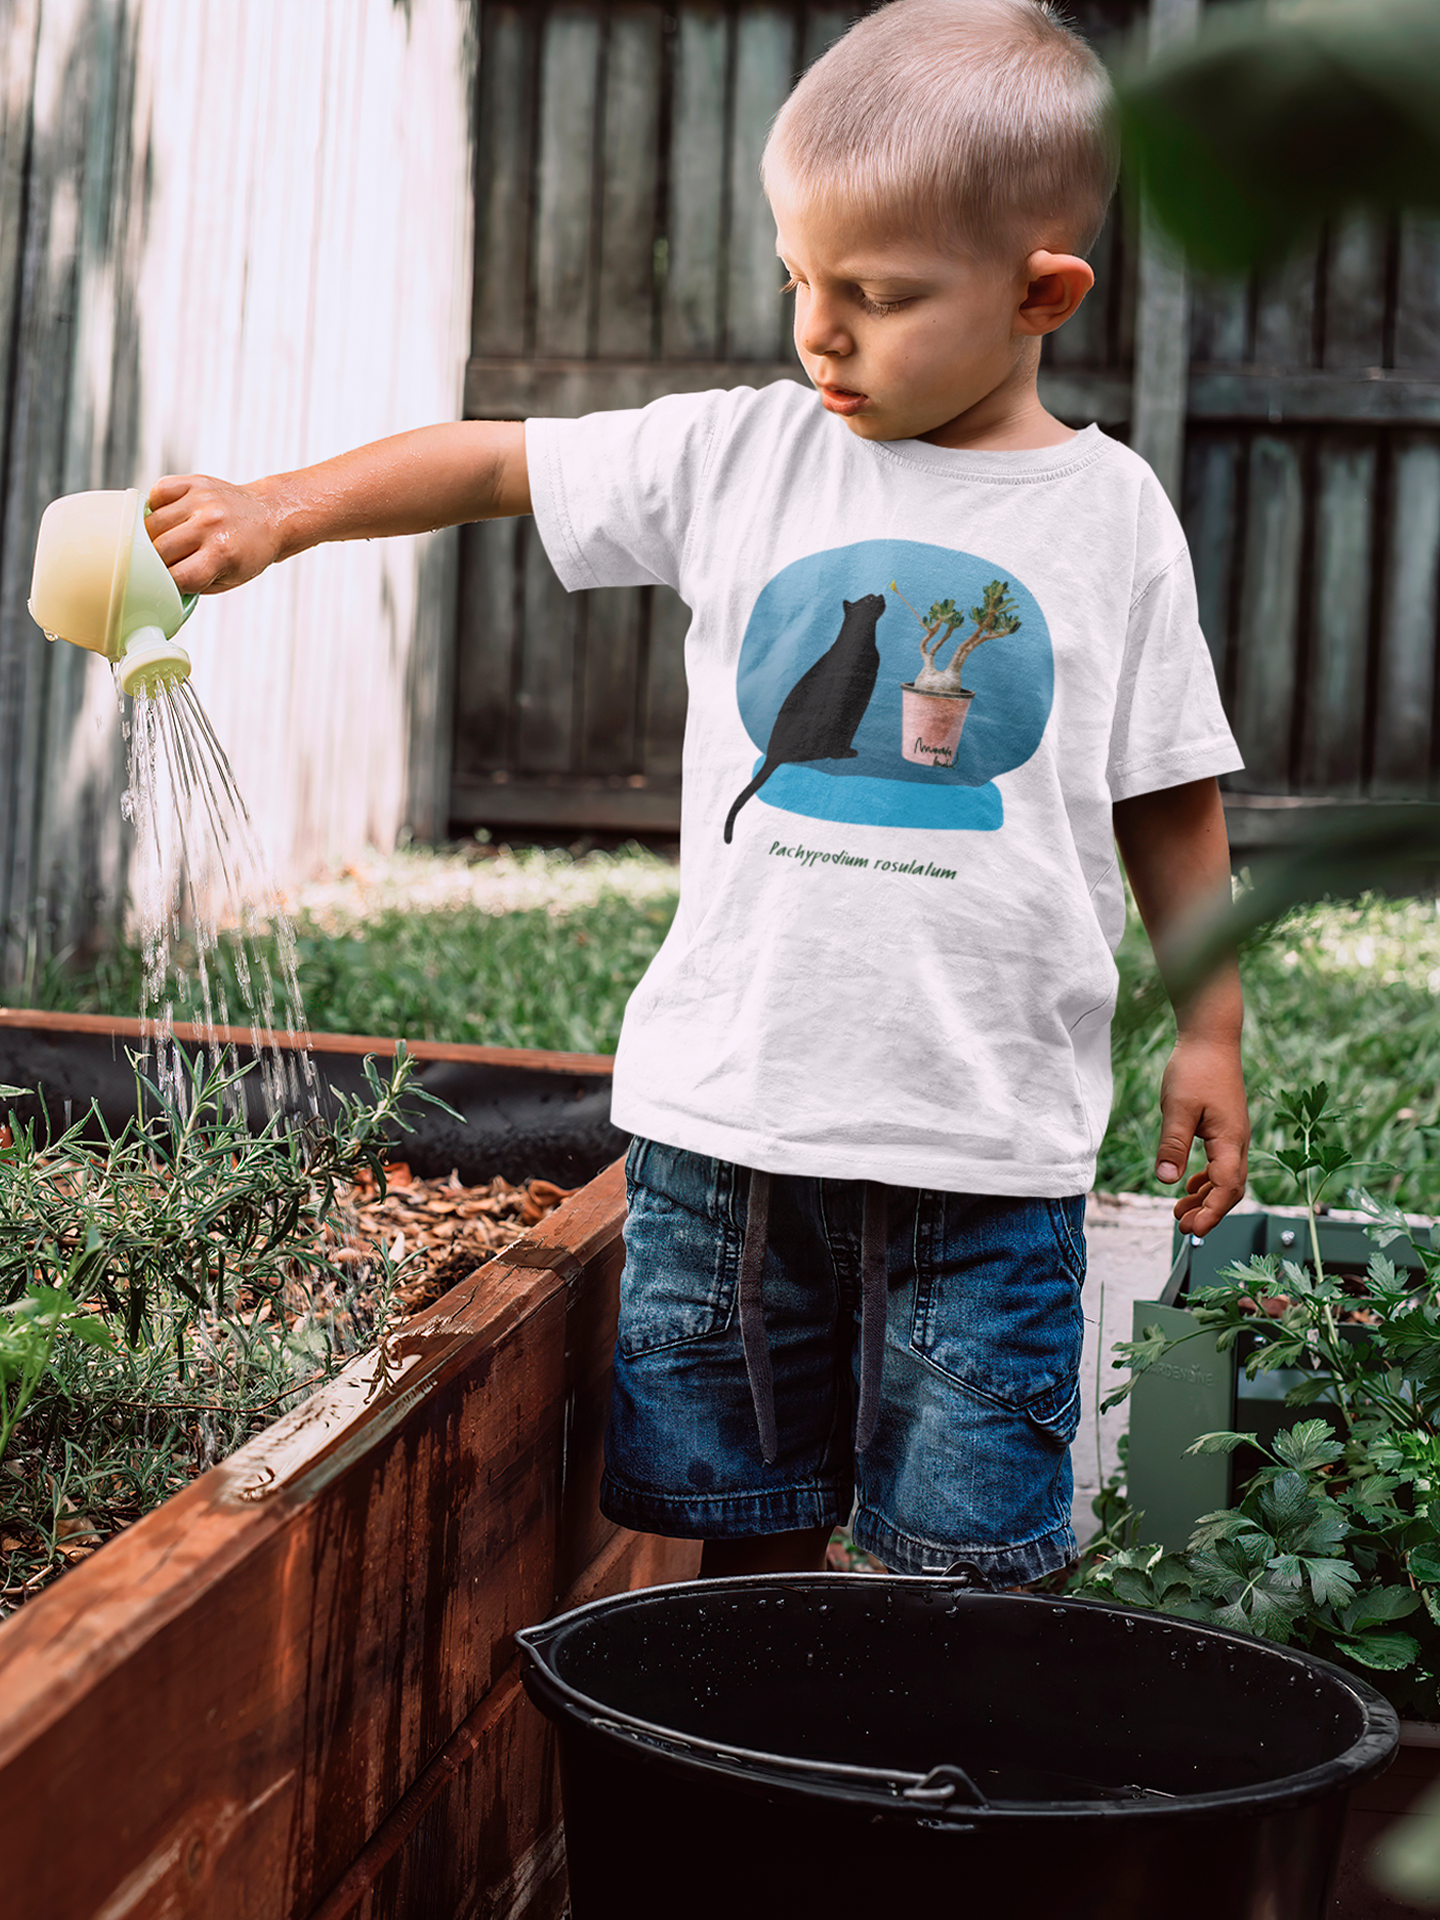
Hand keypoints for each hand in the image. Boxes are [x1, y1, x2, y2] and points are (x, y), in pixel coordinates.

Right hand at [145, 474, 283, 594]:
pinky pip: (157, 493)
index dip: (168, 584)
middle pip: (159, 550)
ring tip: (167, 540)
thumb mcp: (228, 579)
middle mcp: (210, 524)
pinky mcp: (194, 482)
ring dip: (153, 536)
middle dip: (157, 562)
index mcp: (222, 554)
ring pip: (152, 523)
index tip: (169, 584)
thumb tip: (156, 584)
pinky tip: (170, 517)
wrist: (270, 515)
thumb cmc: (247, 552)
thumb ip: (193, 583)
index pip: (176, 577)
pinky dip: (156, 506)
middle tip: (166, 563)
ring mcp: (201, 501)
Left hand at [1155, 1033, 1248, 1237]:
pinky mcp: (1225, 1129)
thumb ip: (1173, 1146)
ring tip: (1180, 1212)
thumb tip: (1167, 1181)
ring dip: (1205, 1198)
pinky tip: (1189, 1185)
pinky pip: (1220, 1164)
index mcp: (1230, 1140)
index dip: (1211, 1212)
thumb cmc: (1196, 1069)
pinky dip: (1206, 1180)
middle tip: (1182, 1226)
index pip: (1227, 1188)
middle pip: (1230, 1189)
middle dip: (1208, 1211)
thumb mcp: (1177, 1109)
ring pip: (1225, 1178)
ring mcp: (1233, 1135)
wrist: (1211, 1039)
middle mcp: (1238, 1142)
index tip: (1193, 1229)